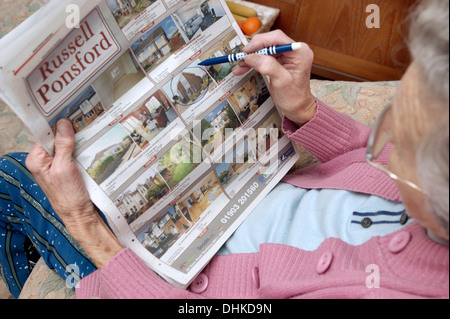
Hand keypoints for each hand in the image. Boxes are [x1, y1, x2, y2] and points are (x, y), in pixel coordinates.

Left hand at [26, 119, 122, 267]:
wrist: (80, 214)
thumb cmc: (69, 197)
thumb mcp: (65, 168)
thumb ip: (63, 146)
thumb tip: (63, 124)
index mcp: (36, 160)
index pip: (45, 134)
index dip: (56, 124)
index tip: (68, 113)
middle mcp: (44, 161)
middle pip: (56, 138)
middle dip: (68, 132)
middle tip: (82, 122)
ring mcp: (56, 165)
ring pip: (66, 145)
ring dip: (77, 141)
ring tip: (87, 133)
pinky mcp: (67, 168)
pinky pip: (73, 153)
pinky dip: (81, 149)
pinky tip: (88, 146)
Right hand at [233, 30, 316, 125]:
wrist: (297, 108)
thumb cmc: (294, 97)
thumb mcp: (282, 82)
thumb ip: (268, 67)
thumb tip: (251, 57)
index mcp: (299, 52)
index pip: (277, 38)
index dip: (260, 42)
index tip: (247, 51)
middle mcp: (294, 50)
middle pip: (269, 42)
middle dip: (253, 50)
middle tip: (240, 59)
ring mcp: (286, 55)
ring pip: (264, 50)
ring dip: (250, 57)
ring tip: (239, 66)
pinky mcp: (280, 61)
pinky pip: (263, 57)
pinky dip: (253, 62)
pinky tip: (242, 68)